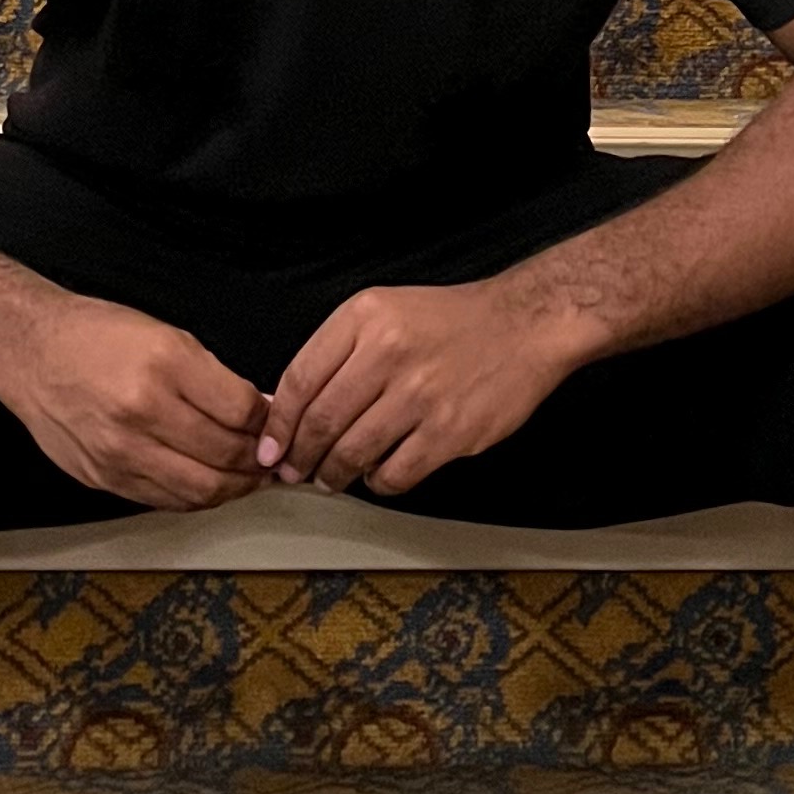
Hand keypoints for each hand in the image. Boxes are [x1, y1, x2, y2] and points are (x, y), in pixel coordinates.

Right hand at [0, 295, 267, 508]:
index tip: (272, 424)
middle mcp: (141, 411)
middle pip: (225, 456)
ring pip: (199, 490)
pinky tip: (207, 484)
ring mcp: (120, 451)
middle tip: (268, 458)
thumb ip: (213, 377)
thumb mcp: (165, 334)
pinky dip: (195, 498)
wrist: (30, 352)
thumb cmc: (94, 336)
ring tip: (245, 477)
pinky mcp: (104, 477)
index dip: (267, 422)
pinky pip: (165, 501)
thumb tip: (257, 411)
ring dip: (233, 488)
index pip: (240, 411)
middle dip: (257, 462)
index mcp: (163, 365)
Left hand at [261, 278, 579, 498]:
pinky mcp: (450, 431)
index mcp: (365, 318)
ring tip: (330, 478)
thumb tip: (292, 408)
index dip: (277, 424)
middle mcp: (389, 353)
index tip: (269, 448)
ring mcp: (421, 395)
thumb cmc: (449, 322)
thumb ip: (338, 352)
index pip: (300, 380)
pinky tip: (377, 474)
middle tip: (294, 472)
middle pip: (321, 421)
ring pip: (353, 453)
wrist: (523, 324)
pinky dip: (378, 482)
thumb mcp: (383, 311)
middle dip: (299, 457)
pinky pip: (395, 473)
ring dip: (333, 474)